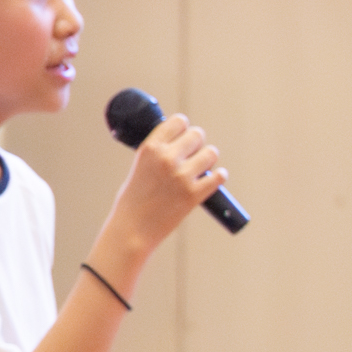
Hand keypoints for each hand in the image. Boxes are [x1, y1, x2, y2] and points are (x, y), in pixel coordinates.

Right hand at [103, 113, 225, 259]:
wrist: (132, 230)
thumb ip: (158, 154)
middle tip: (191, 155)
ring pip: (211, 153)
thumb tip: (179, 143)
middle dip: (196, 144)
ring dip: (207, 160)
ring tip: (199, 169)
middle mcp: (167, 159)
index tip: (183, 134)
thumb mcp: (139, 168)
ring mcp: (182, 176)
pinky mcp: (195, 194)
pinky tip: (210, 180)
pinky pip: (219, 176)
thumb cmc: (132, 201)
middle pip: (197, 135)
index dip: (183, 127)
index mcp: (150, 149)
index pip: (179, 121)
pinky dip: (217, 178)